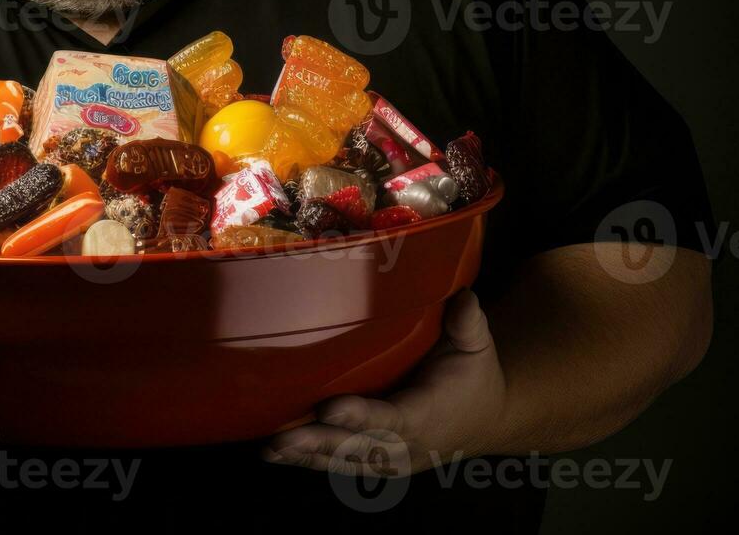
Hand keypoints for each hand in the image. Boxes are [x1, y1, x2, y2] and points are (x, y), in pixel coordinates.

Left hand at [263, 289, 507, 474]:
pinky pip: (343, 464)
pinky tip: (278, 455)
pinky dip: (311, 462)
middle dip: (320, 442)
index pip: (392, 418)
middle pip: (359, 446)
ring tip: (271, 450)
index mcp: (428, 413)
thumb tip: (462, 296)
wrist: (487, 418)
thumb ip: (467, 324)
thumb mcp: (476, 346)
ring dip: (307, 456)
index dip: (360, 416)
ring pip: (346, 460)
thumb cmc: (473, 376)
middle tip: (282, 439)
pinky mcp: (379, 462)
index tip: (329, 408)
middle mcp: (408, 443)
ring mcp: (392, 458)